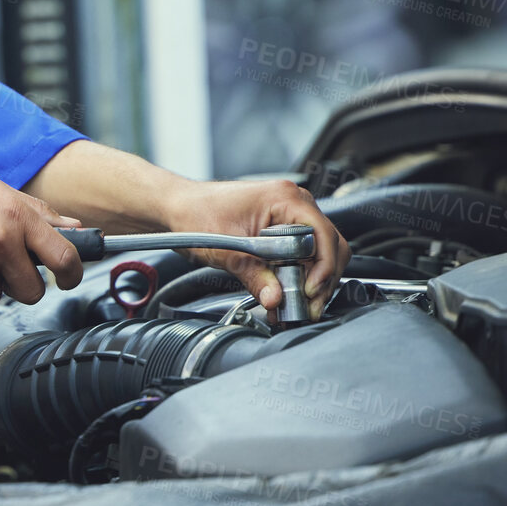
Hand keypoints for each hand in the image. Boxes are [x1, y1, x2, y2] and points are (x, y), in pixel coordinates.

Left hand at [159, 178, 349, 313]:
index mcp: (285, 199)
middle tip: (306, 307)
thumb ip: (255, 276)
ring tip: (294, 307)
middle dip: (322, 280)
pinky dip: (298, 276)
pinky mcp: (282, 230)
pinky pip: (302, 255)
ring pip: (320, 253)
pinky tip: (284, 295)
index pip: (325, 235)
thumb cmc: (195, 215)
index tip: (309, 292)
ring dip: (311, 282)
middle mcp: (293, 203)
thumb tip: (276, 298)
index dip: (323, 268)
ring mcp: (289, 215)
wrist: (176, 209)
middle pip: (330, 246)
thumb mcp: (227, 250)